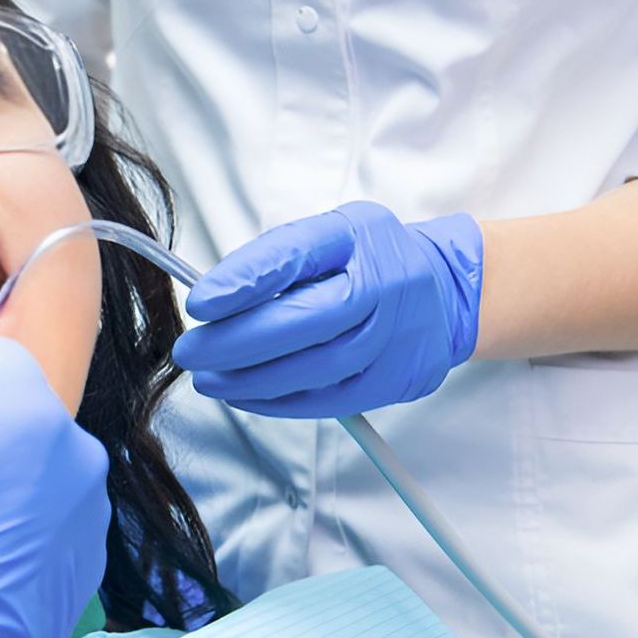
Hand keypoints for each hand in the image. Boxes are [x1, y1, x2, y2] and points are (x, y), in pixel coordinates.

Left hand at [173, 201, 482, 417]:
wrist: (445, 291)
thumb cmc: (369, 259)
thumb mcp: (328, 235)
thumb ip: (276, 261)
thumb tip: (215, 301)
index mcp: (357, 236)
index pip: (296, 256)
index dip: (244, 281)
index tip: (201, 304)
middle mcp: (382, 284)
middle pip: (305, 321)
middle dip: (237, 342)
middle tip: (192, 352)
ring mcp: (393, 336)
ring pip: (316, 368)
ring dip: (252, 380)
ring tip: (208, 379)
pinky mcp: (395, 379)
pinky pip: (331, 399)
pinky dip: (281, 402)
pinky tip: (245, 396)